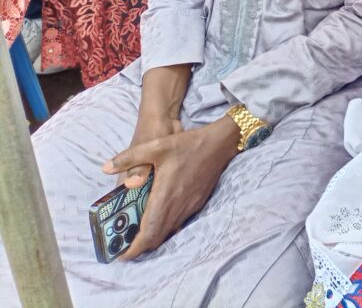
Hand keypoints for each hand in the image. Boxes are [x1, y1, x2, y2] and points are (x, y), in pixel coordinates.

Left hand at [103, 116, 239, 259]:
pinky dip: (164, 228)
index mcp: (165, 196)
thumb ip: (129, 157)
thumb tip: (105, 168)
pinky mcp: (197, 204)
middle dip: (140, 247)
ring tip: (136, 234)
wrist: (219, 144)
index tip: (120, 255)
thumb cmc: (187, 145)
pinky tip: (157, 217)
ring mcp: (189, 207)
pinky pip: (178, 223)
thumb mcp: (156, 146)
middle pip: (157, 238)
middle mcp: (178, 207)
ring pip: (168, 232)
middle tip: (123, 246)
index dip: (134, 248)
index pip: (149, 233)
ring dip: (152, 237)